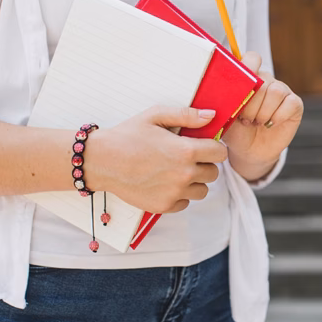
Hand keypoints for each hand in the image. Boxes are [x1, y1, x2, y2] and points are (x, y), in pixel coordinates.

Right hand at [85, 106, 227, 213]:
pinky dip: (180, 195)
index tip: (204, 146)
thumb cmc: (128, 135)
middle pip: (213, 173)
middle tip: (186, 157)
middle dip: (204, 164)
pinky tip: (165, 182)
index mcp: (186, 151)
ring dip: (194, 181)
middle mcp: (184, 175)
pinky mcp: (164, 206)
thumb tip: (211, 116)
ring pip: (202, 190)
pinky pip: (185, 203)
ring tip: (176, 171)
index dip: (214, 148)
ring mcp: (175, 193)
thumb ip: (187, 115)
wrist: (102, 161)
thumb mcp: (156, 116)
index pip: (220, 153)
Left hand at [222, 51, 303, 180]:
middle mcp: (266, 80)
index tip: (239, 86)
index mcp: (248, 77)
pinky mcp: (294, 104)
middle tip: (245, 119)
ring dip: (263, 111)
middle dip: (251, 104)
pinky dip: (278, 116)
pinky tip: (270, 124)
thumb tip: (216, 89)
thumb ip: (222, 100)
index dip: (248, 67)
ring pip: (275, 91)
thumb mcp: (224, 115)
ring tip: (256, 122)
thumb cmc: (235, 131)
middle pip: (262, 80)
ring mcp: (282, 91)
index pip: (252, 59)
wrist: (249, 151)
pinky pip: (290, 103)